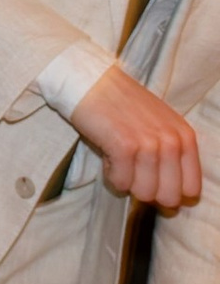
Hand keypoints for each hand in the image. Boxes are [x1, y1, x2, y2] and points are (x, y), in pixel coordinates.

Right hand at [68, 63, 203, 211]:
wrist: (91, 82)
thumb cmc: (123, 106)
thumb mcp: (161, 125)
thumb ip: (173, 156)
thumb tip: (171, 201)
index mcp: (185, 137)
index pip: (191, 189)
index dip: (169, 191)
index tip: (152, 180)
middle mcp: (172, 141)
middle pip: (168, 198)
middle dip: (148, 190)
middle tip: (133, 170)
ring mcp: (149, 144)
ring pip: (144, 193)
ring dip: (127, 181)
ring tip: (119, 158)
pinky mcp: (124, 147)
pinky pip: (120, 183)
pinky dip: (110, 175)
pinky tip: (108, 155)